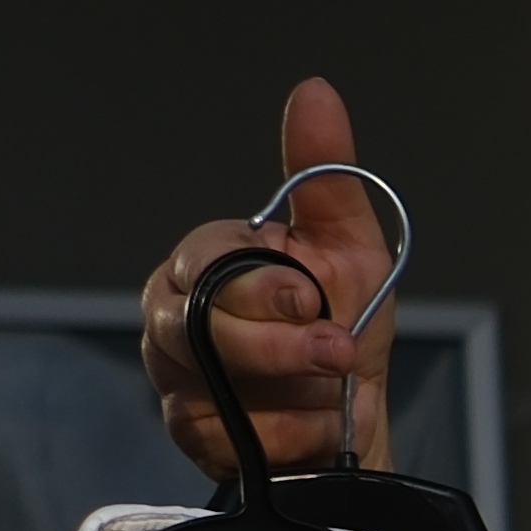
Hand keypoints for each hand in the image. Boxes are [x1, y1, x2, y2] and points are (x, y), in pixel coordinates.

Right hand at [137, 78, 394, 483]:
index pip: (207, 262)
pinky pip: (228, 438)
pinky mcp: (188, 433)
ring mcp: (174, 377)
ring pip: (211, 387)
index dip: (264, 287)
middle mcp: (174, 316)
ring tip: (332, 391)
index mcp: (206, 263)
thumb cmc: (345, 323)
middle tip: (337, 355)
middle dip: (280, 348)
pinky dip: (288, 436)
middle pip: (197, 329)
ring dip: (293, 394)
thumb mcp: (350, 246)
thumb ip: (327, 176)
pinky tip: (314, 427)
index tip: (315, 303)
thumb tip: (316, 92)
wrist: (356, 417)